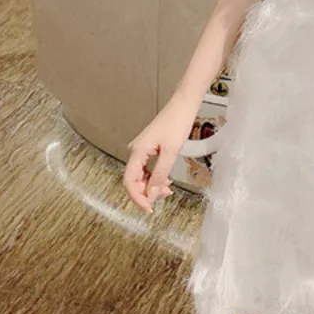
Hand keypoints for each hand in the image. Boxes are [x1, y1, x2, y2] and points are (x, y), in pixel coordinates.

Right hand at [123, 97, 197, 213]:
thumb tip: (151, 194)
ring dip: (153, 185)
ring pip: (142, 175)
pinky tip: (166, 180)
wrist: (183, 105)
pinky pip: (147, 168)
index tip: (149, 209)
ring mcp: (141, 149)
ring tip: (168, 189)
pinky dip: (156, 176)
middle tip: (165, 196)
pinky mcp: (149, 148)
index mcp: (137, 151)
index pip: (129, 182)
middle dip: (148, 192)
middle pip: (134, 180)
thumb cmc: (177, 123)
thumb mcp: (171, 152)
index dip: (137, 198)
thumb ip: (160, 174)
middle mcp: (135, 151)